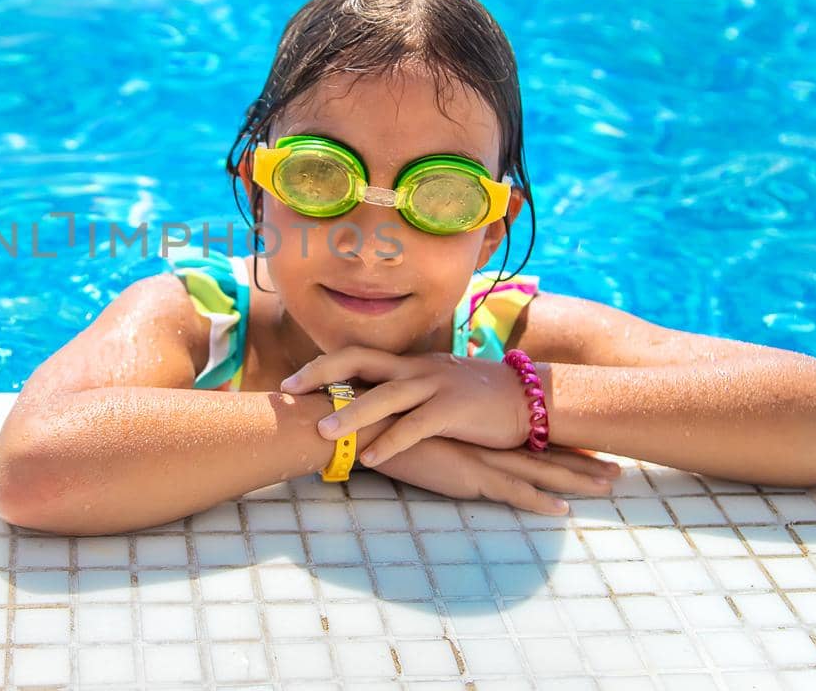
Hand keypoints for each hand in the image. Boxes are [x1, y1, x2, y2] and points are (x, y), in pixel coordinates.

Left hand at [280, 345, 535, 466]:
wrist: (526, 399)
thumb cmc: (475, 399)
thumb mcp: (433, 388)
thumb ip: (402, 394)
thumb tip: (364, 410)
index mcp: (406, 364)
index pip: (355, 355)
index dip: (321, 366)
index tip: (291, 382)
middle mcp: (414, 369)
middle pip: (358, 361)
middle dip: (321, 374)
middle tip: (289, 391)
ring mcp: (434, 387)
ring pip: (384, 396)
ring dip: (351, 414)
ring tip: (324, 433)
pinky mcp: (453, 410)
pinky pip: (416, 426)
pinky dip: (391, 443)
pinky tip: (371, 459)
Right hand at [367, 433, 619, 515]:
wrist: (364, 422)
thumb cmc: (384, 425)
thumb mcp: (419, 431)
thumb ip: (435, 436)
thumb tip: (441, 443)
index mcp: (477, 432)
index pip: (528, 441)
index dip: (560, 448)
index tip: (590, 451)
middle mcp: (485, 442)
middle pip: (544, 454)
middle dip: (583, 464)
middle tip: (617, 471)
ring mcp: (480, 458)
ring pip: (540, 471)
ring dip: (576, 479)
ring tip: (609, 485)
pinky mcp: (467, 475)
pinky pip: (512, 493)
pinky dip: (538, 501)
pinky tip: (562, 510)